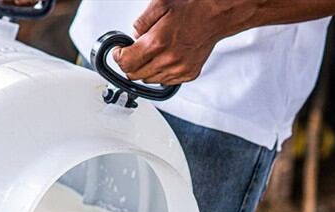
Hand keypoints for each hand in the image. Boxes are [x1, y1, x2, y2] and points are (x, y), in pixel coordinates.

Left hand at [114, 0, 249, 85]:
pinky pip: (165, 81)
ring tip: (151, 53)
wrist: (216, 15)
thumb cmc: (192, 7)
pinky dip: (160, 73)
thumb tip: (133, 37)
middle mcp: (169, 59)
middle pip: (135, 75)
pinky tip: (164, 58)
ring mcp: (179, 69)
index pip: (126, 63)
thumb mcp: (160, 4)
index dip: (118, 57)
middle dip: (129, 64)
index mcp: (158, 42)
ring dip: (144, 69)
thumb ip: (141, 23)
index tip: (119, 52)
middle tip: (132, 52)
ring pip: (149, 80)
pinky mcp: (188, 74)